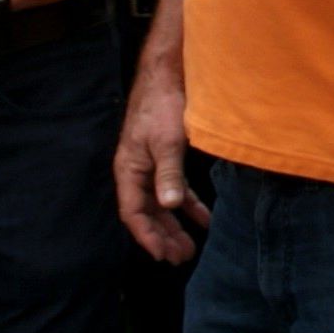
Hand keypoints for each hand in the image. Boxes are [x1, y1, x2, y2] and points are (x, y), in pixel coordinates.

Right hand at [115, 65, 207, 263]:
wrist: (169, 74)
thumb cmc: (162, 105)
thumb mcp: (167, 140)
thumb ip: (169, 173)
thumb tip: (169, 206)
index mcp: (129, 169)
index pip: (133, 212)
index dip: (147, 236)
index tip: (162, 255)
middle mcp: (137, 171)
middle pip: (147, 213)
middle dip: (163, 237)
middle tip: (180, 258)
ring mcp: (152, 165)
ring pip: (162, 204)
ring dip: (175, 226)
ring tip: (189, 249)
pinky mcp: (168, 157)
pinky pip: (176, 189)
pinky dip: (189, 206)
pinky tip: (204, 219)